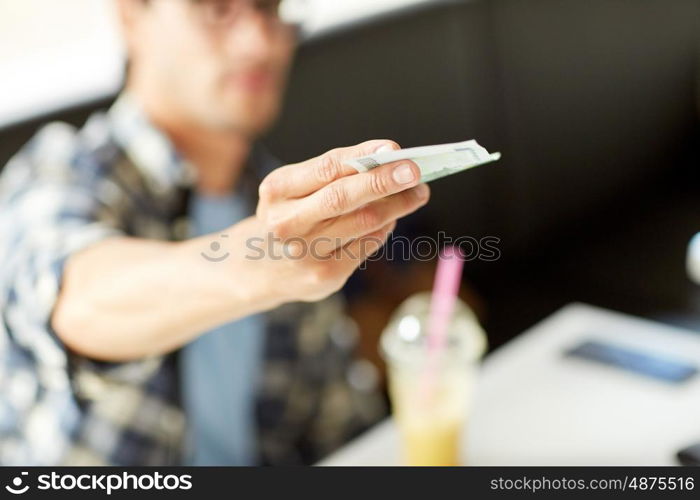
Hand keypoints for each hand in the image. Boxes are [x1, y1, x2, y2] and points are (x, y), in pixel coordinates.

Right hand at [230, 140, 429, 305]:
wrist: (259, 268)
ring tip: (417, 193)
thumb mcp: (294, 190)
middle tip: (415, 172)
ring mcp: (305, 252)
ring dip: (397, 205)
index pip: (325, 167)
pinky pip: (367, 244)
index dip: (361, 156)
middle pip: (343, 197)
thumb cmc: (289, 217)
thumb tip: (388, 161)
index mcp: (277, 190)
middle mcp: (287, 222)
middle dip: (383, 182)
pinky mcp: (325, 275)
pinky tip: (390, 220)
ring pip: (363, 222)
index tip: (392, 148)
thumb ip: (332, 175)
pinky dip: (384, 228)